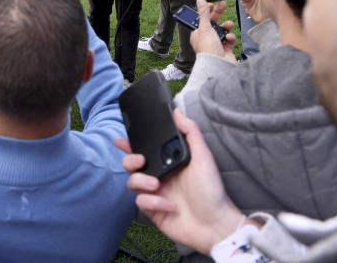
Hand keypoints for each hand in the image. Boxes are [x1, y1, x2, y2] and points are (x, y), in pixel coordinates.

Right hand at [115, 108, 244, 253]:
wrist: (214, 225)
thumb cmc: (212, 191)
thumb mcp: (203, 157)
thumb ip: (190, 132)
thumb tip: (178, 112)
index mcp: (169, 162)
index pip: (145, 149)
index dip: (131, 144)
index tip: (122, 140)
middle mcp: (160, 176)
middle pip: (132, 164)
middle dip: (130, 160)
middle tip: (140, 161)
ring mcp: (155, 194)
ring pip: (132, 182)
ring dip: (141, 181)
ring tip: (156, 185)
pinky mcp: (153, 210)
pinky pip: (141, 202)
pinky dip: (153, 202)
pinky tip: (169, 205)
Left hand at [189, 0, 236, 61]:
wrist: (219, 66)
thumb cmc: (208, 50)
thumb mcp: (205, 27)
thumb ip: (203, 13)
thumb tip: (200, 0)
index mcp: (197, 34)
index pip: (201, 19)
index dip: (206, 11)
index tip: (211, 4)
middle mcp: (206, 39)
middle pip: (212, 23)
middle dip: (218, 14)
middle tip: (223, 4)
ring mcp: (216, 44)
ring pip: (222, 30)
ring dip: (226, 27)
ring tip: (229, 24)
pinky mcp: (225, 49)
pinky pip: (229, 39)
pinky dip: (230, 38)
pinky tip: (229, 39)